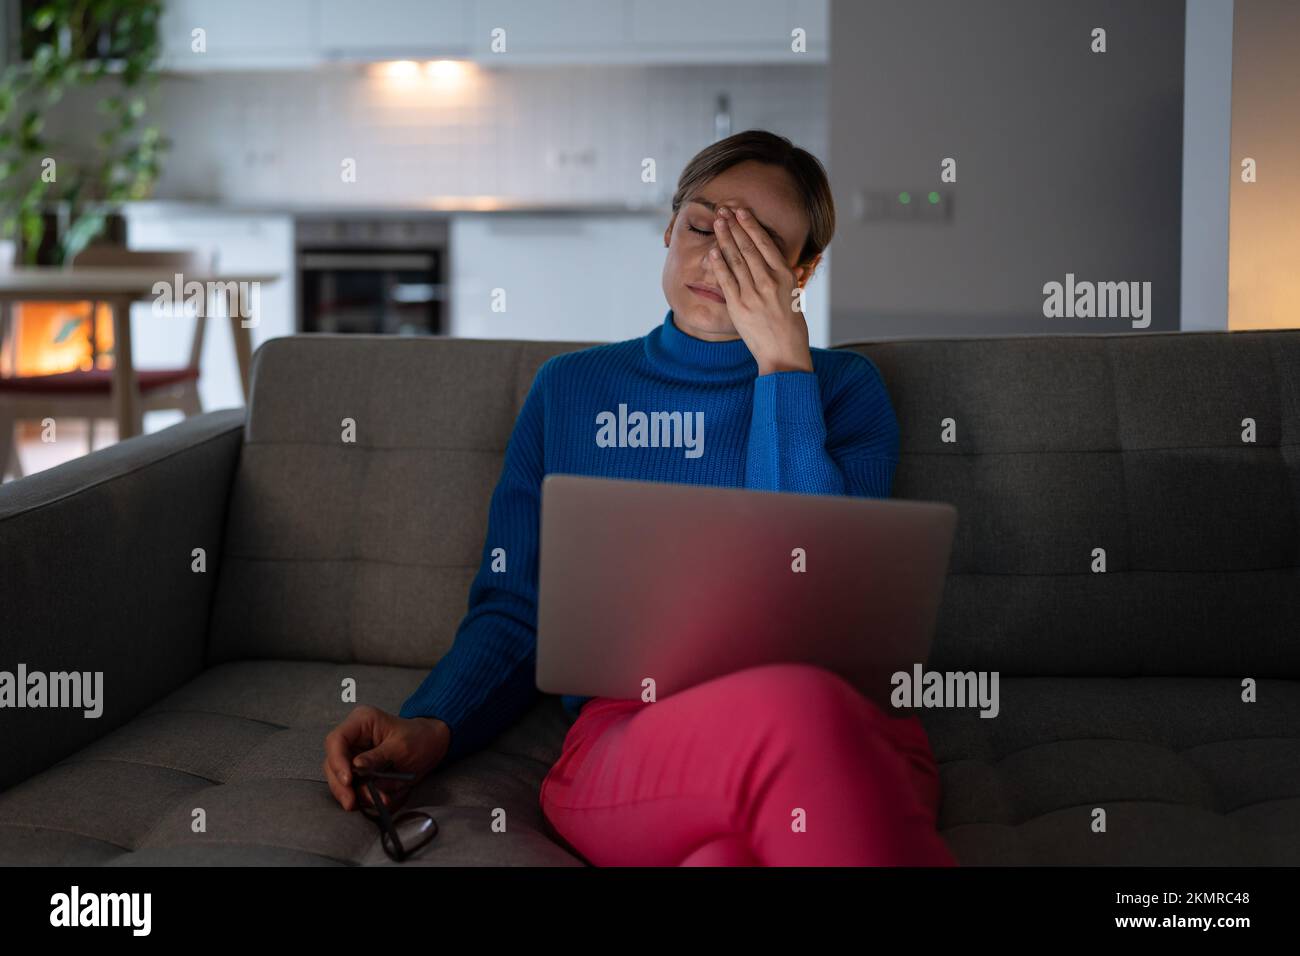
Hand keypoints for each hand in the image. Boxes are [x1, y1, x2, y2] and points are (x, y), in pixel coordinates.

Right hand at [322, 705, 450, 811]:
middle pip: (332, 763)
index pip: (336, 740)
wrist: (431, 745)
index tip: (348, 780)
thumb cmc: (419, 738)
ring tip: (374, 801)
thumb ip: (378, 757)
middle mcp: (353, 738)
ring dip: (353, 794)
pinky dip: (362, 796)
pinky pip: (353, 787)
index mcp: (361, 722)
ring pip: (340, 778)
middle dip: (341, 785)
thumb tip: (357, 767)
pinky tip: (376, 801)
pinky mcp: (360, 771)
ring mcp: (354, 755)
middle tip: (352, 802)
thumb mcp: (402, 746)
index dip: (337, 761)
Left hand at [708, 204, 813, 375]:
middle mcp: (769, 281)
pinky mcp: (739, 307)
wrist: (784, 354)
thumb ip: (781, 276)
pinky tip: (712, 251)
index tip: (741, 211)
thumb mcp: (792, 294)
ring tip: (717, 222)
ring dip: (725, 239)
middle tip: (723, 210)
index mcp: (785, 276)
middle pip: (747, 247)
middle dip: (733, 226)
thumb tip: (771, 258)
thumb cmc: (790, 326)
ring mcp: (753, 294)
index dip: (751, 225)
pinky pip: (726, 280)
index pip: (765, 244)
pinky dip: (718, 264)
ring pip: (736, 260)